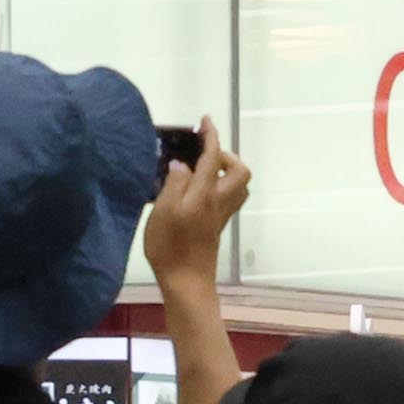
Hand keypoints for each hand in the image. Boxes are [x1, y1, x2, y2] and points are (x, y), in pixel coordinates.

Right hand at [140, 119, 250, 286]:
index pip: (214, 157)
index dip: (211, 136)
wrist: (186, 282)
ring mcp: (221, 215)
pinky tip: (199, 191)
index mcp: (205, 193)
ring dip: (228, 172)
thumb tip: (183, 164)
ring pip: (239, 186)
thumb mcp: (163, 211)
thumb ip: (174, 183)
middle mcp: (219, 201)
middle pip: (240, 171)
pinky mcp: (217, 227)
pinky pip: (230, 198)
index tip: (205, 121)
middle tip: (204, 154)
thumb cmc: (170, 246)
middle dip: (227, 156)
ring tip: (203, 170)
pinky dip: (221, 187)